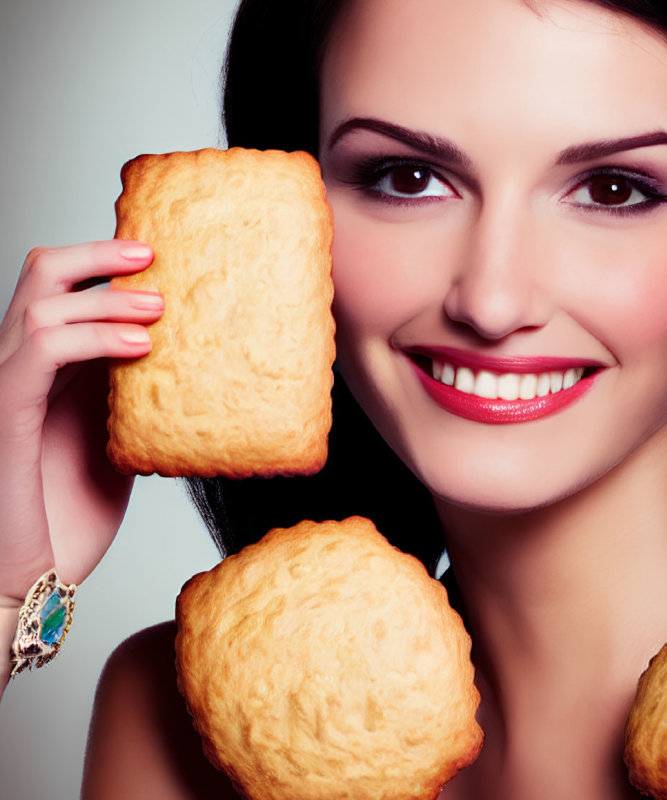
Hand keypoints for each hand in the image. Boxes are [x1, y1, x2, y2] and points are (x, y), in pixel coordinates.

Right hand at [0, 242, 162, 603]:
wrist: (34, 576)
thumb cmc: (70, 515)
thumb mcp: (119, 441)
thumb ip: (136, 399)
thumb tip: (194, 366)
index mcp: (50, 371)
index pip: (64, 290)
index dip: (102, 261)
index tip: (157, 252)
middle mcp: (22, 368)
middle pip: (41, 276)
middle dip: (97, 255)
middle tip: (153, 254)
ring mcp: (9, 388)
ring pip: (40, 306)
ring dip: (106, 296)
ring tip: (159, 306)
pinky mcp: (7, 415)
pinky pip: (41, 352)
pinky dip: (92, 337)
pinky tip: (140, 347)